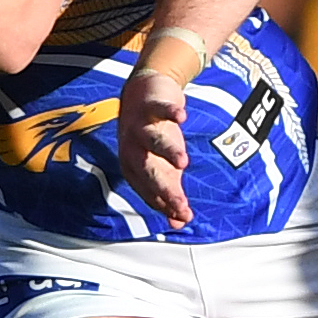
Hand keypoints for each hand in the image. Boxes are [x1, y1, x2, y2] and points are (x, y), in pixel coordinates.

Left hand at [115, 69, 192, 227]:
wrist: (142, 94)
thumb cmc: (153, 136)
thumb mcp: (162, 167)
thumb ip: (170, 195)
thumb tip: (180, 223)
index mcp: (134, 168)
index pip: (149, 190)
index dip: (166, 203)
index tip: (185, 215)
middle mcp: (132, 149)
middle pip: (147, 171)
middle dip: (163, 188)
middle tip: (180, 203)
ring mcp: (140, 126)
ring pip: (151, 141)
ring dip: (166, 151)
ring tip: (183, 162)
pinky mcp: (150, 105)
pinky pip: (160, 109)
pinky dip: (170, 112)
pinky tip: (182, 117)